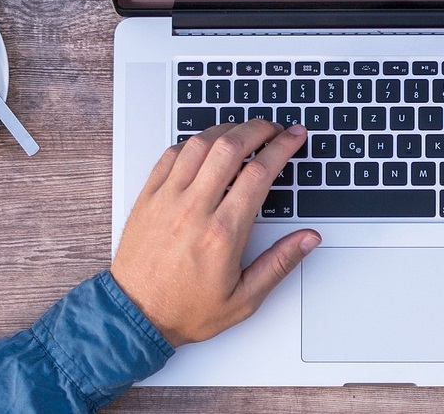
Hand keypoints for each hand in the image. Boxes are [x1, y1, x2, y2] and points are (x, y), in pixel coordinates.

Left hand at [110, 119, 318, 345]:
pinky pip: (170, 155)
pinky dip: (193, 142)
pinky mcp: (148, 198)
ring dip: (226, 129)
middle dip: (258, 128)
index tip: (294, 137)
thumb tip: (308, 239)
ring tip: (243, 130)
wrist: (135, 316)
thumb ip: (280, 264)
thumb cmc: (185, 310)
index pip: (259, 173)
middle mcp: (194, 209)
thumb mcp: (244, 299)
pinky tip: (205, 145)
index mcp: (223, 233)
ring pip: (200, 144)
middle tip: (274, 127)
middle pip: (230, 147)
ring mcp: (167, 200)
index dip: (282, 147)